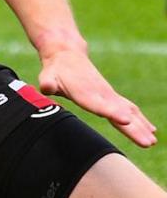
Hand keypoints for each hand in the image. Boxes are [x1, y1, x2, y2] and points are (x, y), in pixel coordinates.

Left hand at [39, 48, 156, 146]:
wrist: (67, 55)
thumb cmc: (55, 70)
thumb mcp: (48, 75)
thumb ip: (48, 82)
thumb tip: (46, 87)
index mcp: (85, 92)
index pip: (99, 105)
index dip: (112, 112)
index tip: (125, 120)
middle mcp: (101, 94)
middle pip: (120, 113)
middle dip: (134, 128)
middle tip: (148, 142)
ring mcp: (109, 95)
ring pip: (129, 112)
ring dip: (141, 126)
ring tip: (152, 141)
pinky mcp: (111, 96)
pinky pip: (129, 108)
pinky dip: (141, 119)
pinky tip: (151, 129)